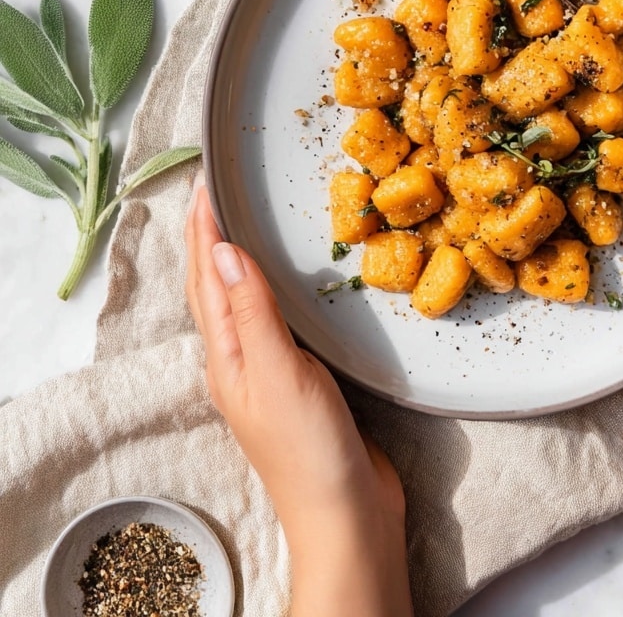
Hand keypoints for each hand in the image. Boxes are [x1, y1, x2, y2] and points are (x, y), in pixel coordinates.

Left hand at [185, 173, 412, 616]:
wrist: (346, 513)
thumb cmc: (308, 449)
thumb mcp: (278, 372)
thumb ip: (251, 312)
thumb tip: (221, 250)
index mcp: (227, 356)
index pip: (206, 278)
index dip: (203, 229)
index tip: (205, 182)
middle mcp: (241, 359)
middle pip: (216, 286)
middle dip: (211, 236)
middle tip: (218, 188)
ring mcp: (270, 369)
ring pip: (244, 299)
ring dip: (239, 257)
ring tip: (245, 219)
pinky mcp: (302, 378)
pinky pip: (276, 317)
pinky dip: (272, 285)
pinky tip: (289, 280)